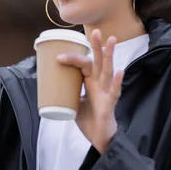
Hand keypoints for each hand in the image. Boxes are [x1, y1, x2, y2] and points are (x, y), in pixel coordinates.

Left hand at [57, 30, 122, 152]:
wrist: (99, 139)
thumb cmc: (89, 119)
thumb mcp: (73, 103)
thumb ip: (67, 92)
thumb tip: (50, 84)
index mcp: (91, 82)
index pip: (83, 65)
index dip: (73, 59)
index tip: (59, 57)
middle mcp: (99, 84)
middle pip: (98, 61)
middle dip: (97, 46)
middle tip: (95, 30)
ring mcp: (106, 92)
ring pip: (108, 71)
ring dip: (109, 56)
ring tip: (111, 41)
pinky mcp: (110, 104)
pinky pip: (114, 91)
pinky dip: (117, 82)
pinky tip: (119, 71)